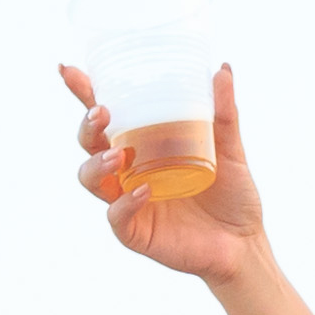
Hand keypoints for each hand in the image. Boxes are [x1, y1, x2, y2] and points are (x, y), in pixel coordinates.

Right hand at [61, 58, 270, 278]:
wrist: (244, 244)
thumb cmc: (232, 196)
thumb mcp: (229, 149)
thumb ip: (223, 114)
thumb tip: (222, 70)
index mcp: (142, 146)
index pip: (107, 117)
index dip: (84, 94)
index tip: (69, 71)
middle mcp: (129, 172)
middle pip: (90, 145)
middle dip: (86, 127)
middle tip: (101, 113)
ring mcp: (129, 202)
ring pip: (92, 180)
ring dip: (97, 164)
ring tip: (117, 155)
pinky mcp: (138, 232)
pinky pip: (118, 217)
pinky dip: (126, 203)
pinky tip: (142, 191)